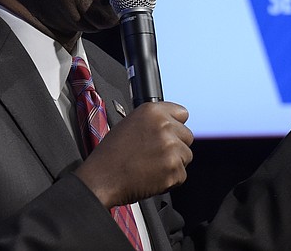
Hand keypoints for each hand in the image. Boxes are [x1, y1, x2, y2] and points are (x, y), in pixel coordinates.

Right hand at [74, 101, 192, 207]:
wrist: (102, 178)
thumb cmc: (111, 154)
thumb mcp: (130, 123)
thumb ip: (154, 121)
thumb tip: (172, 124)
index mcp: (153, 112)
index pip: (182, 113)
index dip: (175, 125)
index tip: (169, 133)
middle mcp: (165, 127)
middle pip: (187, 136)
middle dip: (176, 145)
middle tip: (156, 154)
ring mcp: (171, 148)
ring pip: (186, 156)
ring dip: (173, 163)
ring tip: (151, 165)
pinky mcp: (174, 170)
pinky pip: (181, 175)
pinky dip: (170, 179)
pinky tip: (152, 176)